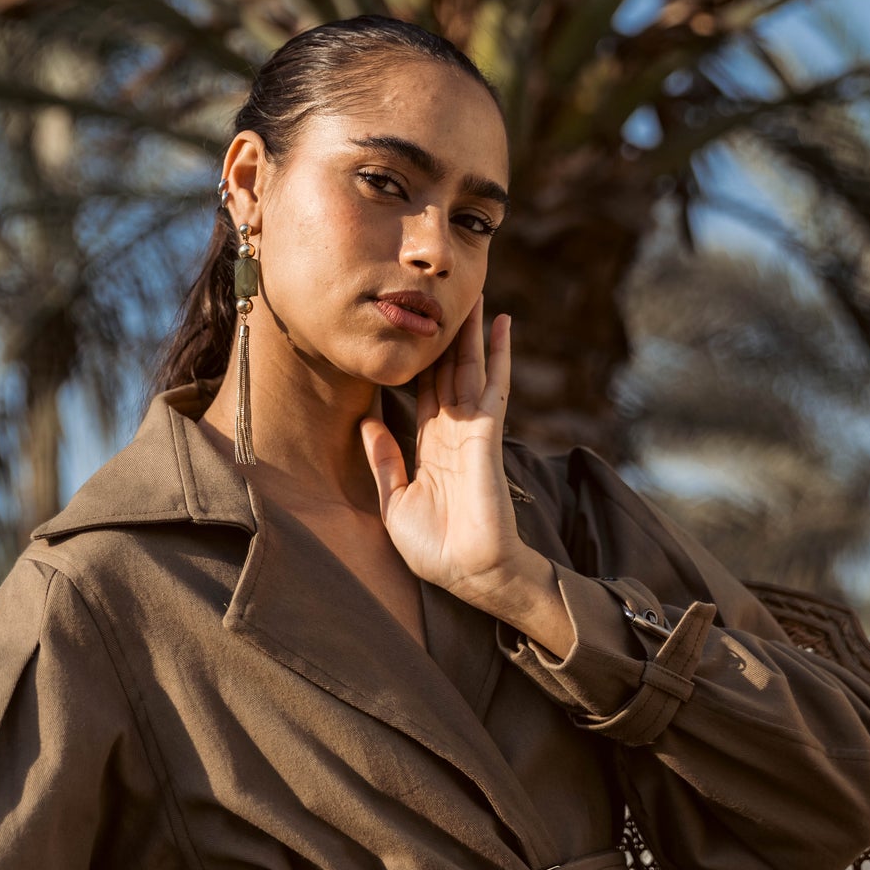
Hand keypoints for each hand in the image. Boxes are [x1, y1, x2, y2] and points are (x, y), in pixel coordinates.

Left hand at [360, 297, 570, 652]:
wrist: (471, 575)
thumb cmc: (436, 549)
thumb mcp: (394, 504)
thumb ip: (383, 461)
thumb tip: (367, 422)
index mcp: (430, 447)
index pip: (424, 391)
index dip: (421, 360)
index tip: (415, 328)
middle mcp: (452, 431)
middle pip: (449, 371)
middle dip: (448, 336)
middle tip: (446, 296)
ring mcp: (472, 430)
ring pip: (470, 369)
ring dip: (472, 333)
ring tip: (472, 295)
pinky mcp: (487, 435)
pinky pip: (493, 386)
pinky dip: (498, 355)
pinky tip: (501, 326)